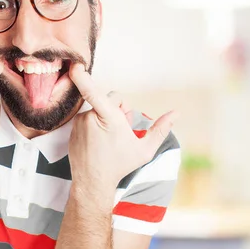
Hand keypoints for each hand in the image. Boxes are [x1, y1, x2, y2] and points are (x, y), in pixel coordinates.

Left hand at [68, 64, 177, 192]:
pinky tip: (99, 140)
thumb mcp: (145, 149)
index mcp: (108, 118)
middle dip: (119, 109)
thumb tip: (176, 113)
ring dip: (106, 117)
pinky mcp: (73, 128)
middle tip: (123, 129)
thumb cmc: (120, 165)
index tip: (74, 65)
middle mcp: (90, 117)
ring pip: (98, 109)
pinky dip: (95, 124)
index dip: (82, 77)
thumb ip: (161, 129)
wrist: (93, 182)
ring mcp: (80, 123)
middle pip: (109, 99)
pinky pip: (87, 118)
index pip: (93, 92)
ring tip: (110, 137)